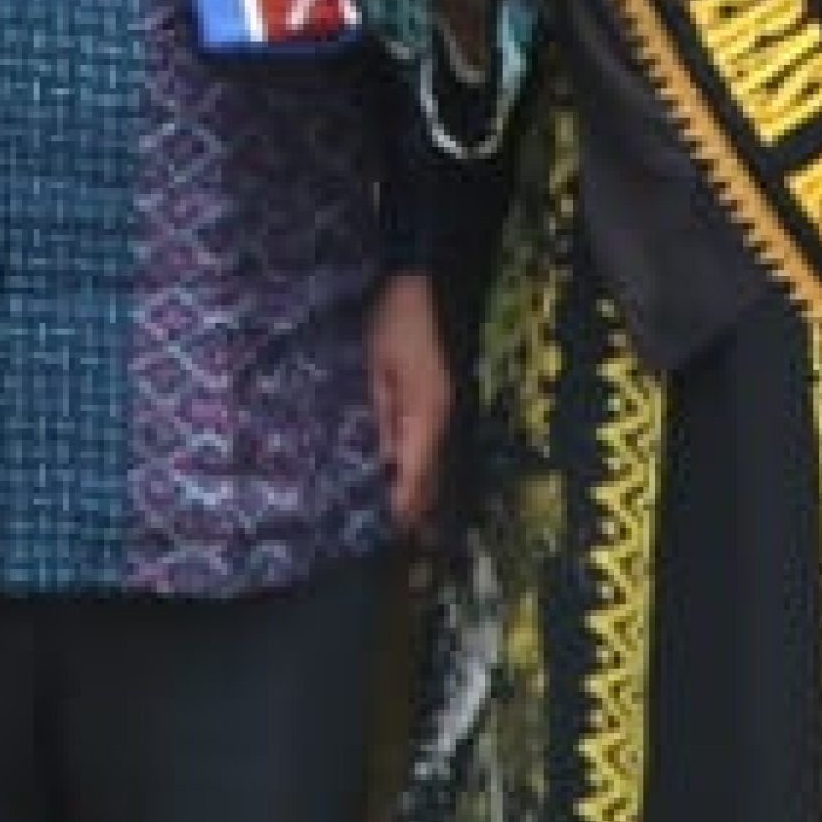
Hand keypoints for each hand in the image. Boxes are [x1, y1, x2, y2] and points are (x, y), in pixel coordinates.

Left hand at [368, 270, 453, 537]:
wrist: (420, 283)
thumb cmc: (392, 323)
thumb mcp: (375, 369)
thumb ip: (380, 416)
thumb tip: (382, 460)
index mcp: (425, 413)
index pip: (415, 473)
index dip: (402, 505)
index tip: (388, 533)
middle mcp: (442, 417)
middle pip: (431, 475)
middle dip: (415, 508)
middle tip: (395, 538)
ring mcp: (446, 408)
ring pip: (436, 462)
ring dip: (420, 490)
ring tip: (403, 521)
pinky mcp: (442, 399)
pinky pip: (434, 443)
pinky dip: (421, 465)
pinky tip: (407, 474)